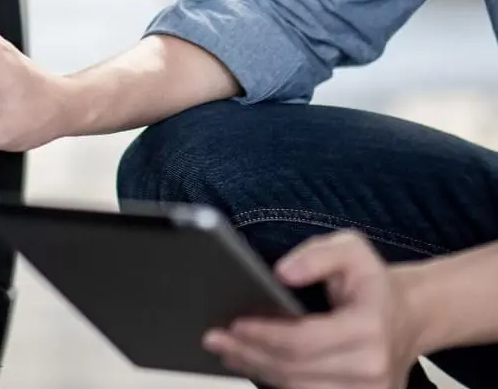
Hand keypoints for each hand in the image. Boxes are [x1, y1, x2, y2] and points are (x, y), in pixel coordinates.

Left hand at [202, 230, 421, 388]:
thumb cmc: (373, 283)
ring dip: (256, 370)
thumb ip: (316, 255)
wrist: (410, 315)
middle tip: (214, 337)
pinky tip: (252, 364)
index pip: (304, 340)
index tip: (234, 324)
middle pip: (294, 369)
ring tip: (227, 351)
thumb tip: (282, 273)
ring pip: (297, 388)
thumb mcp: (351, 249)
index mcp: (370, 328)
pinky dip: (276, 381)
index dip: (264, 334)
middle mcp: (372, 368)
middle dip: (249, 353)